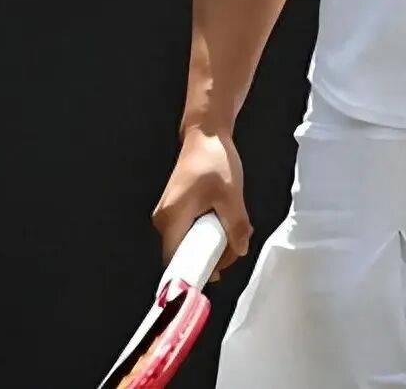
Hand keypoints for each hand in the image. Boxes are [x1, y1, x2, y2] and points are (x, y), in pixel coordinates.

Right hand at [151, 129, 251, 283]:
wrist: (205, 133)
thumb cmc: (214, 160)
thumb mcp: (231, 195)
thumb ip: (236, 226)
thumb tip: (240, 251)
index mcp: (171, 219)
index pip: (178, 263)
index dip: (198, 272)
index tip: (221, 273)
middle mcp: (164, 221)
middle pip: (187, 254)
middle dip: (214, 253)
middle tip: (237, 244)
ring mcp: (169, 215)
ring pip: (192, 242)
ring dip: (215, 241)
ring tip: (236, 229)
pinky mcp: (177, 209)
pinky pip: (192, 230)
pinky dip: (210, 230)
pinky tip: (227, 220)